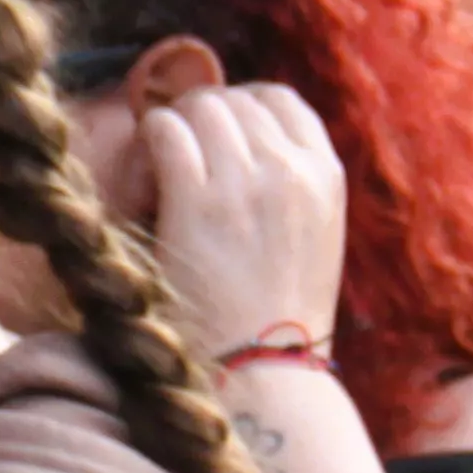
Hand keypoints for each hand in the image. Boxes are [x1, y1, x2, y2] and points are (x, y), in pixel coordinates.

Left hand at [126, 78, 351, 358]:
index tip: (217, 135)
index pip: (278, 99)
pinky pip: (165, 132)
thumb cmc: (280, 318)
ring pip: (197, 108)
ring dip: (172, 131)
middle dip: (199, 121)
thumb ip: (292, 185)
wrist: (264, 373)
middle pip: (232, 100)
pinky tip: (146, 178)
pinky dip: (149, 144)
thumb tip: (245, 142)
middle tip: (179, 160)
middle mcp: (290, 169)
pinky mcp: (197, 202)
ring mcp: (244, 183)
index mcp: (326, 175)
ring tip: (160, 172)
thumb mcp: (314, 237)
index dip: (239, 107)